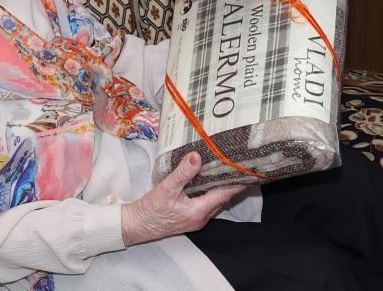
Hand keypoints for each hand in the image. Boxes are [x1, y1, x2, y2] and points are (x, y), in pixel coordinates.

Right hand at [120, 153, 245, 245]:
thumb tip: (196, 156)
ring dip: (222, 189)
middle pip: (222, 199)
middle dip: (232, 185)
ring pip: (215, 202)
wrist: (136, 225)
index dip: (236, 183)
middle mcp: (201, 218)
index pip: (224, 195)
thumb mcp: (166, 188)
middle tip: (238, 167)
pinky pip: (206, 204)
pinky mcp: (190, 218)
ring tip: (227, 172)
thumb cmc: (150, 209)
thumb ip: (183, 173)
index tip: (246, 172)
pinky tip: (208, 182)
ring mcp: (196, 219)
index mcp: (198, 211)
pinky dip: (211, 193)